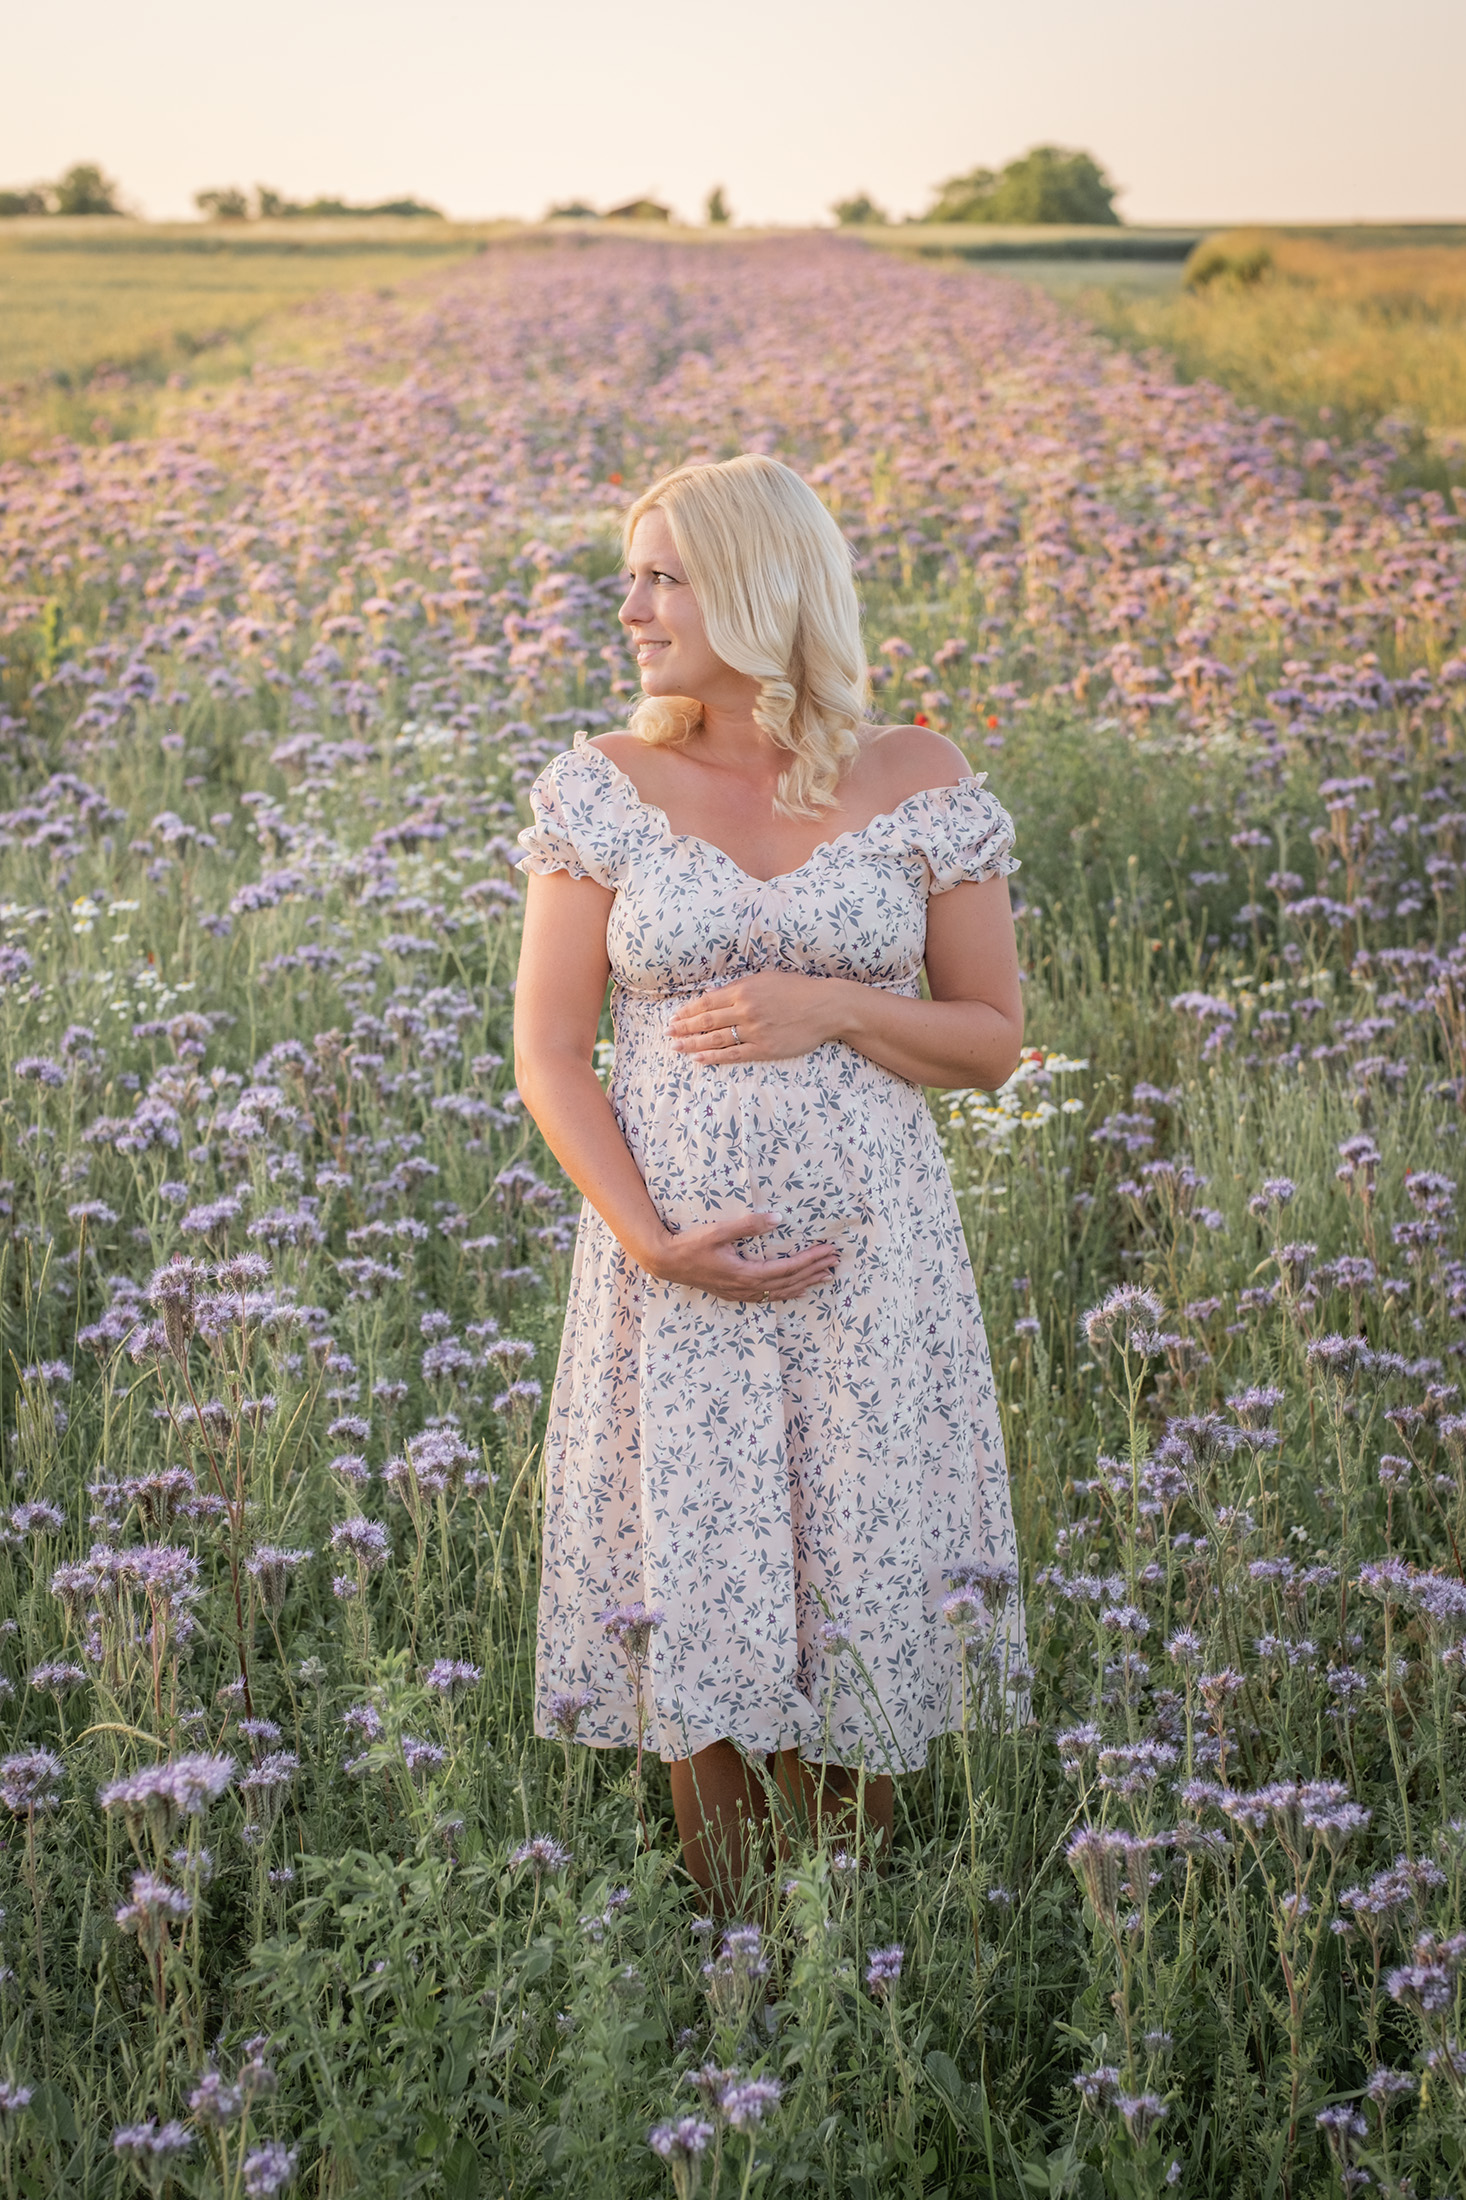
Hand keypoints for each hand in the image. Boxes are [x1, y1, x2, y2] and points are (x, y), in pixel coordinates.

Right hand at [646, 1211, 839, 1302]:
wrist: (666, 1262)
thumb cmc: (691, 1244)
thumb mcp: (718, 1231)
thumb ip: (748, 1225)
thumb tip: (778, 1218)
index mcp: (746, 1272)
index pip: (787, 1268)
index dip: (810, 1260)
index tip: (828, 1250)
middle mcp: (747, 1287)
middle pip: (789, 1281)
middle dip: (814, 1270)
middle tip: (835, 1260)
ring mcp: (741, 1293)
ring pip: (781, 1292)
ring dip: (805, 1283)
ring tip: (826, 1277)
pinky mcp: (735, 1293)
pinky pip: (768, 1297)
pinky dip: (787, 1293)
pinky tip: (797, 1290)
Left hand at [668, 971, 846, 1062]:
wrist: (826, 1007)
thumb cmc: (797, 990)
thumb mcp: (766, 979)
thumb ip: (739, 988)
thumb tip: (713, 995)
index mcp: (744, 990)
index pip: (707, 1002)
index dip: (688, 1011)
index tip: (675, 1016)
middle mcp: (745, 1009)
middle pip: (706, 1021)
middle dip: (684, 1027)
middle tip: (669, 1033)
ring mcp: (754, 1030)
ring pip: (715, 1039)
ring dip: (693, 1044)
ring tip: (676, 1046)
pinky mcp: (764, 1048)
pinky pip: (733, 1054)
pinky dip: (714, 1057)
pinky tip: (699, 1059)